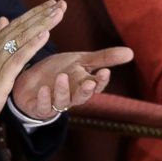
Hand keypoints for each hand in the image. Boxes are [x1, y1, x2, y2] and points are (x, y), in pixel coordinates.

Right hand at [0, 0, 65, 138]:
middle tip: (60, 3)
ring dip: (41, 24)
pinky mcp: (2, 76)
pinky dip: (32, 44)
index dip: (32, 14)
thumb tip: (2, 20)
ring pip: (22, 38)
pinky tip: (45, 34)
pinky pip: (19, 57)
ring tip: (57, 13)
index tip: (49, 5)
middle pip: (20, 27)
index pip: (14, 26)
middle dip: (41, 14)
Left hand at [10, 46, 131, 118]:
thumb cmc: (59, 71)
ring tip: (62, 77)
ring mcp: (55, 103)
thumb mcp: (80, 61)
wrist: (30, 81)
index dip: (100, 81)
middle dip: (86, 91)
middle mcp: (71, 96)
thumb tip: (131, 53)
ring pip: (62, 101)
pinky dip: (44, 99)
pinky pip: (43, 107)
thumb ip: (104, 58)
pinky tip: (43, 89)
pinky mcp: (39, 108)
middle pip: (81, 97)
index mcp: (82, 84)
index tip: (104, 71)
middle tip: (89, 82)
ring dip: (63, 91)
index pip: (96, 85)